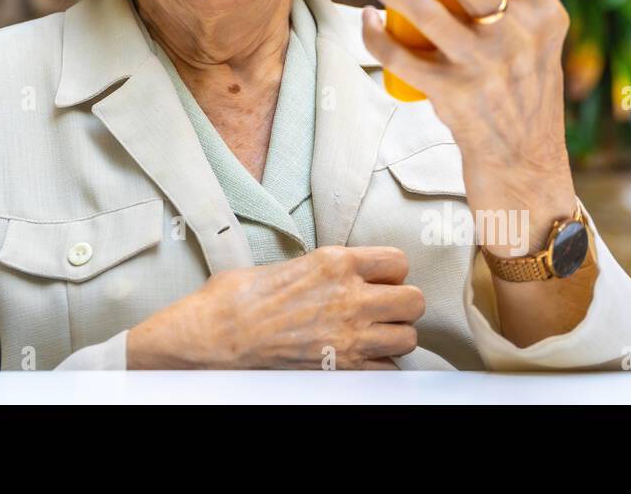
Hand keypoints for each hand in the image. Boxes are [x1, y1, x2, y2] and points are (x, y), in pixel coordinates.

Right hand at [126, 246, 423, 368]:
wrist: (216, 335)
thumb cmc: (238, 297)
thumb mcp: (287, 265)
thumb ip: (323, 268)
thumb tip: (335, 274)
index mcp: (335, 262)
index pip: (398, 261)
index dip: (391, 273)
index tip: (379, 280)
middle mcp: (350, 296)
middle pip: (414, 300)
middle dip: (401, 305)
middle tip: (381, 309)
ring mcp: (349, 335)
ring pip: (408, 336)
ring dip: (394, 336)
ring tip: (374, 335)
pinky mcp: (342, 367)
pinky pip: (387, 369)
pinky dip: (380, 366)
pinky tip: (360, 359)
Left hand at [355, 0, 575, 254]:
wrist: (529, 172)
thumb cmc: (524, 93)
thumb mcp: (538, 36)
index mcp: (542, 12)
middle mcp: (520, 37)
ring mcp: (489, 70)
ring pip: (431, 14)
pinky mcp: (458, 101)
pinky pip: (409, 61)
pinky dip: (384, 38)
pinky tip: (368, 20)